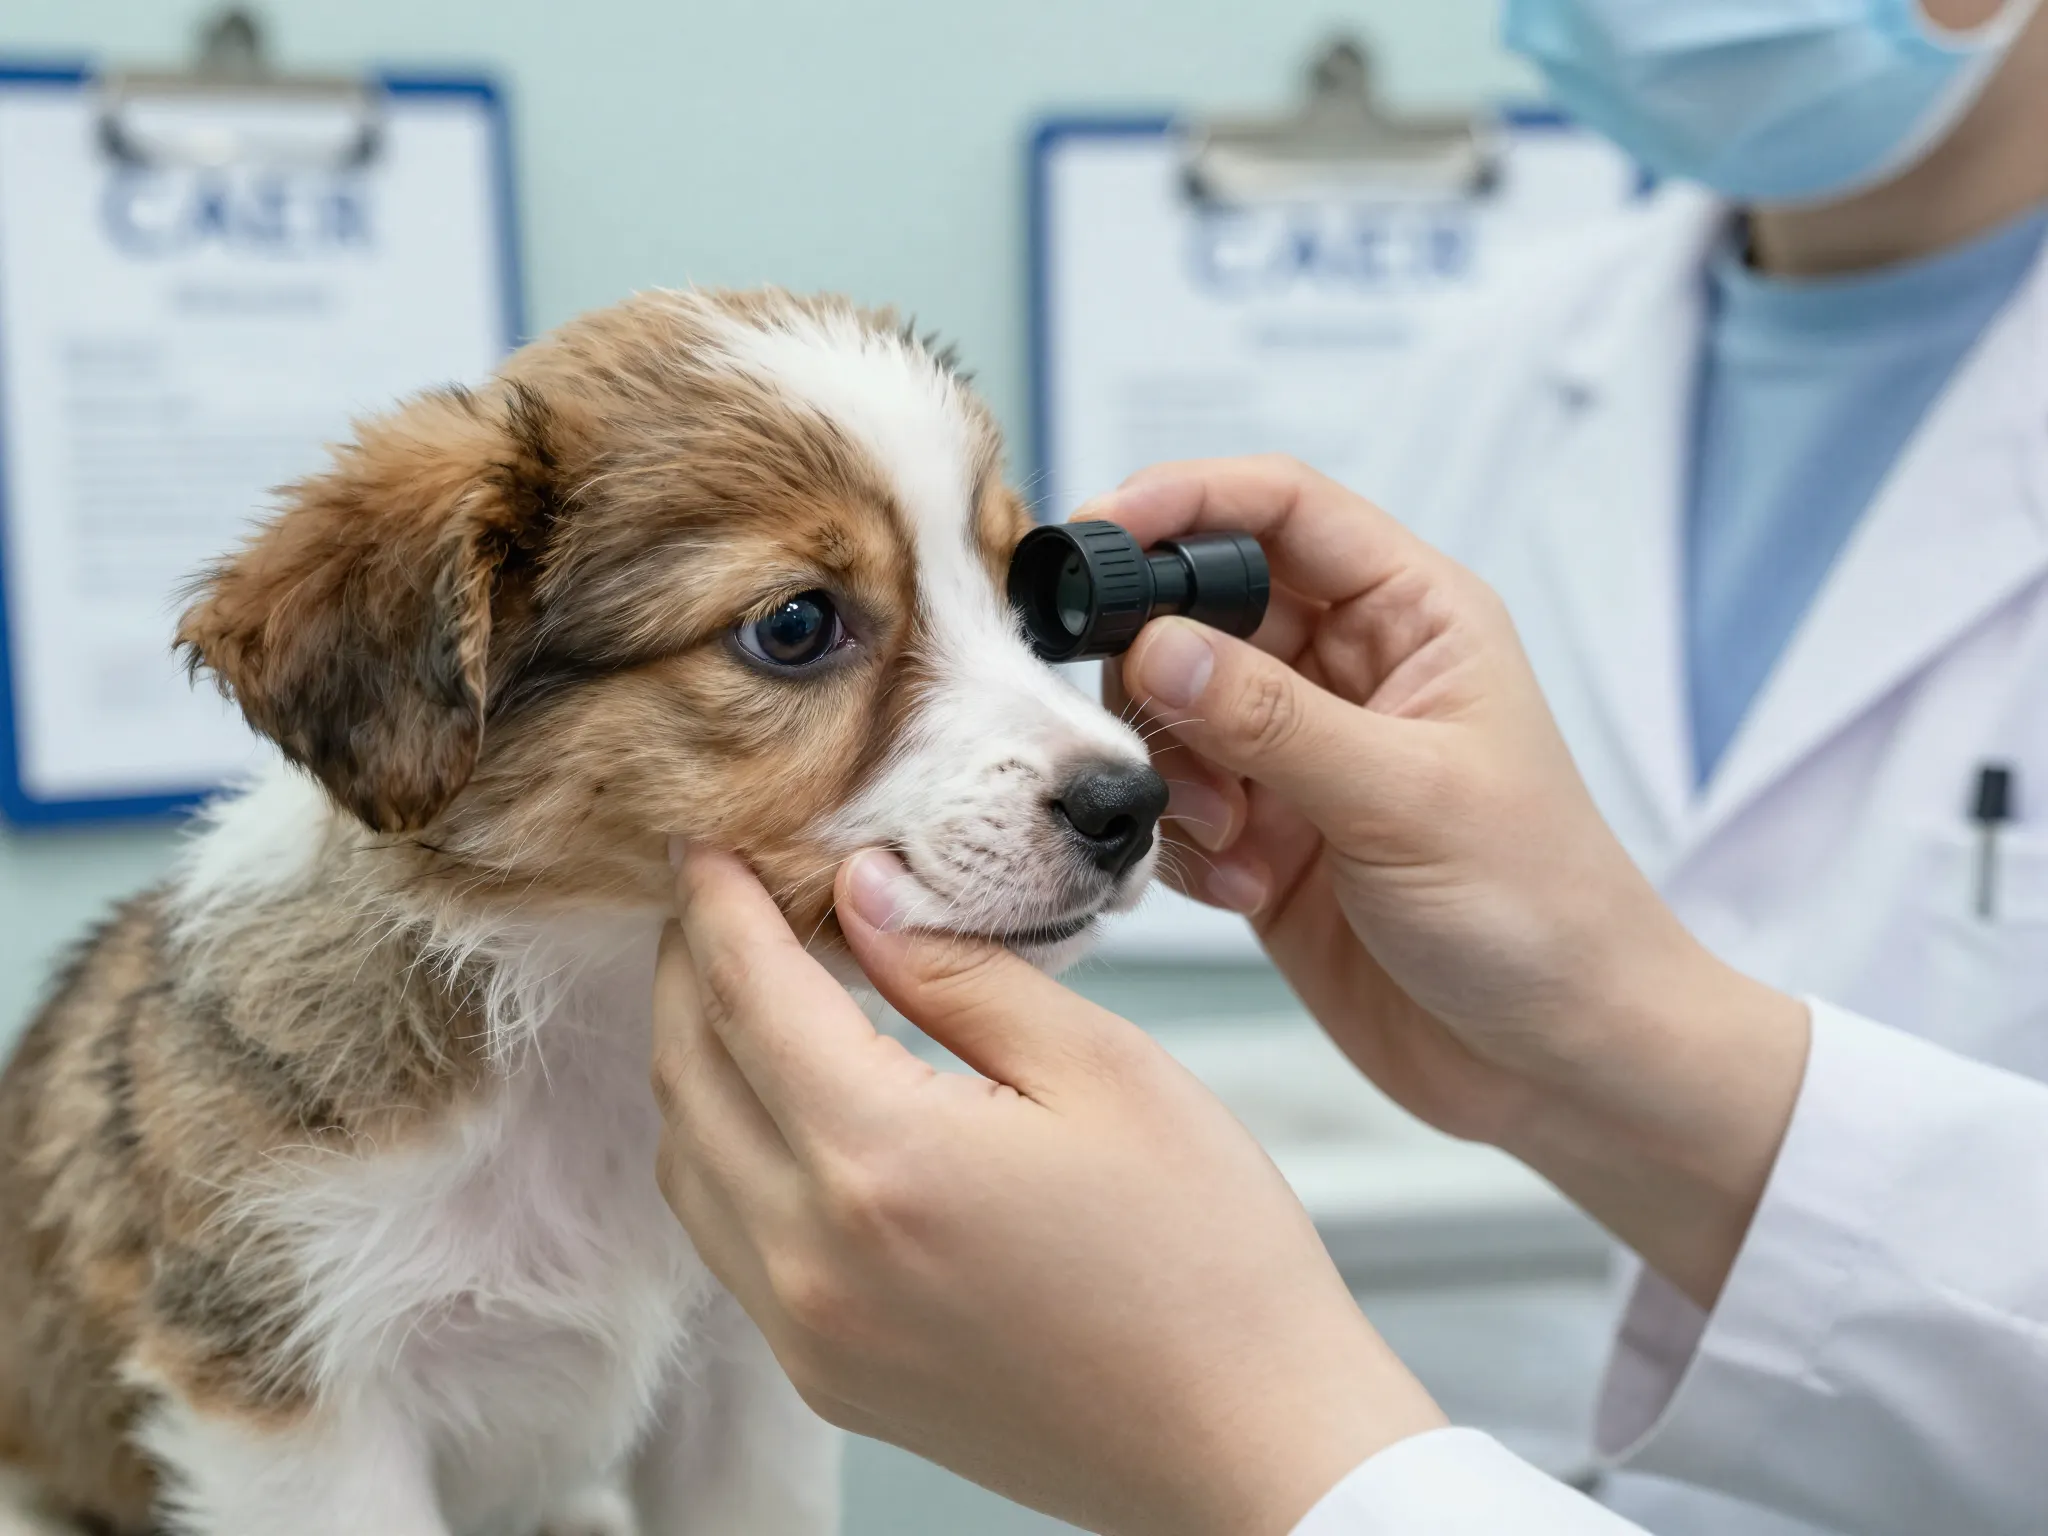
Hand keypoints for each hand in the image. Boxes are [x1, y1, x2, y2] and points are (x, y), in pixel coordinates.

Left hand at [651, 845, 1444, 1535]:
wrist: (1250, 1449)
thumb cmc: (1210, 1261)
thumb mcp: (1105, 1070)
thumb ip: (963, 971)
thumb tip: (867, 895)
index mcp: (882, 1159)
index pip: (750, 994)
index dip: (719, 903)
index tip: (707, 841)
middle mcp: (815, 1256)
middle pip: (688, 1074)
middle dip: (691, 968)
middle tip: (722, 898)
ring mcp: (812, 1333)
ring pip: (688, 1162)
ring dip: (701, 1062)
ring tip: (754, 991)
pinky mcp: (831, 1378)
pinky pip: (728, 1242)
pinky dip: (727, 1152)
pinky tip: (788, 1107)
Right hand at [1095, 456, 1809, 1307]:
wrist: (1558, 1059)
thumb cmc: (1541, 910)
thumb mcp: (1404, 798)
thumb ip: (1270, 718)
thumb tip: (1153, 647)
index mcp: (1412, 618)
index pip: (1282, 509)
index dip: (1185, 499)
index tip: (1097, 528)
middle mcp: (1349, 671)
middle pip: (1203, 609)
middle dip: (1161, 669)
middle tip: (1154, 733)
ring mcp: (1301, 755)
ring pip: (1175, 712)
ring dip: (1177, 774)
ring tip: (1232, 838)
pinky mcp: (1266, 837)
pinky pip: (1177, 805)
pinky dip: (1184, 842)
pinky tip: (1242, 887)